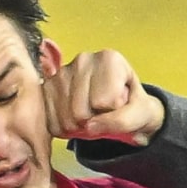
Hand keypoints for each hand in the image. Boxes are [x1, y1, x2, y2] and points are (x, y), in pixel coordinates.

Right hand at [43, 49, 164, 145]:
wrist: (119, 105)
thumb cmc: (132, 105)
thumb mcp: (140, 114)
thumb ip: (121, 121)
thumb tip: (90, 126)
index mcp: (108, 59)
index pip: (103, 102)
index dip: (111, 112)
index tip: (117, 105)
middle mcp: (82, 60)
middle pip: (80, 112)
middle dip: (93, 121)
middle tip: (102, 112)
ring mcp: (61, 73)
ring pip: (65, 119)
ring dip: (78, 127)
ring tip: (90, 114)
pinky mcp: (46, 88)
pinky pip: (51, 122)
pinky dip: (63, 128)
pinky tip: (74, 117)